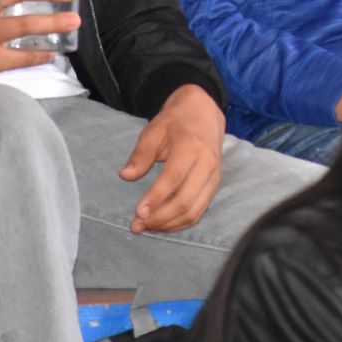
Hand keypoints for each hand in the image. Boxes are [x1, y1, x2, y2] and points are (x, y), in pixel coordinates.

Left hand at [121, 84, 226, 232]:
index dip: (156, 197)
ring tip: (147, 227)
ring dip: (169, 224)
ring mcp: (214, 176)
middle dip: (160, 217)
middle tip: (137, 225)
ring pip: (194, 211)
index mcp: (191, 146)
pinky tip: (163, 224)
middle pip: (186, 200)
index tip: (138, 213)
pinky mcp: (215, 186)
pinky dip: (181, 222)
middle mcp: (207, 163)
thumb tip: (125, 175)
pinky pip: (199, 211)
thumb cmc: (176, 122)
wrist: (204, 114)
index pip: (174, 177)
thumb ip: (141, 154)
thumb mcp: (154, 130)